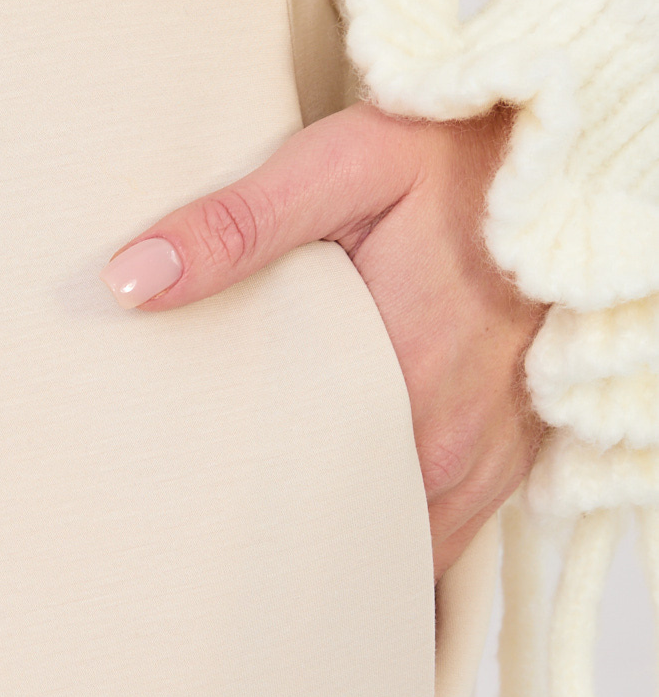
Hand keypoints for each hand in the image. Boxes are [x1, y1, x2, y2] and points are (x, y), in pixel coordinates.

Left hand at [99, 102, 549, 579]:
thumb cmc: (449, 155)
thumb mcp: (338, 167)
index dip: (230, 503)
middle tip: (203, 520)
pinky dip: (393, 526)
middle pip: (341, 524)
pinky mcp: (513, 454)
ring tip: (265, 525)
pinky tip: (341, 506)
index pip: (291, 486)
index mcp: (400, 380)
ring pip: (398, 540)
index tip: (175, 502)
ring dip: (338, 535)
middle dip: (275, 531)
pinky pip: (445, 529)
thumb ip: (237, 226)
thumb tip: (133, 280)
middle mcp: (451, 440)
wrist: (563, 157)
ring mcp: (488, 457)